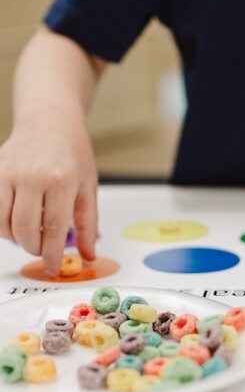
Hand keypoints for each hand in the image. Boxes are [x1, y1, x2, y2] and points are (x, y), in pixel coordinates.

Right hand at [0, 123, 97, 275]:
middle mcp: (32, 176)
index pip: (52, 229)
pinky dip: (0, 223)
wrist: (50, 123)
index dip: (50, 254)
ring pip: (2, 223)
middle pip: (24, 229)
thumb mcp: (88, 188)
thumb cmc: (72, 154)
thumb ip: (87, 224)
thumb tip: (88, 255)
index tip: (51, 268)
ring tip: (30, 233)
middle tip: (42, 248)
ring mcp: (8, 172)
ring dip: (15, 237)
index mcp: (61, 181)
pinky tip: (14, 221)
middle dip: (33, 247)